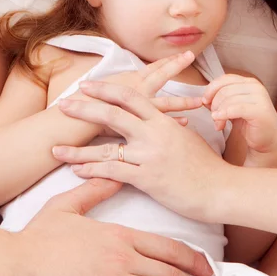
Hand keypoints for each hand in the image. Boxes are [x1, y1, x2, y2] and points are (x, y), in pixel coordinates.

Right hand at [14, 178, 218, 275]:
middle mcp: (122, 259)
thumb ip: (95, 190)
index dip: (190, 259)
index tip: (206, 268)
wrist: (17, 264)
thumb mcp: (67, 205)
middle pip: (169, 274)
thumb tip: (113, 171)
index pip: (165, 247)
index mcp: (118, 235)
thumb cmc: (40, 235)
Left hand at [53, 82, 230, 223]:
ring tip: (56, 150)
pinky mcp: (147, 179)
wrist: (220, 188)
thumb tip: (163, 119)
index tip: (87, 86)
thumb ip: (170, 125)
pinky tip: (77, 172)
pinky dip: (92, 172)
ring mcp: (148, 156)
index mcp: (162, 120)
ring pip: (105, 149)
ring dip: (77, 150)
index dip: (106, 89)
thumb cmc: (206, 164)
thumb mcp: (188, 137)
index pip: (130, 97)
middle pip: (112, 115)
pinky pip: (113, 173)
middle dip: (84, 109)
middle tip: (64, 106)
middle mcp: (153, 134)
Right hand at [65, 51, 202, 135]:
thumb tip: (128, 90)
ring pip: (166, 102)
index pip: (153, 68)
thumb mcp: (102, 92)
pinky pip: (160, 123)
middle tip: (191, 56)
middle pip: (161, 76)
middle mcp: (136, 90)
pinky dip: (174, 122)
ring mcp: (138, 107)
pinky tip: (187, 123)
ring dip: (184, 101)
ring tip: (200, 100)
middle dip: (177, 66)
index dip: (168, 61)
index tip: (184, 54)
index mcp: (128, 80)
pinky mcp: (137, 123)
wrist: (72, 121)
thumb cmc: (82, 104)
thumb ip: (118, 91)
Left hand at [203, 74, 276, 167]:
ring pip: (229, 99)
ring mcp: (260, 98)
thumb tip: (204, 98)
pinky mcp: (260, 111)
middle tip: (213, 118)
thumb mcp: (232, 107)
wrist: (268, 140)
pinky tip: (219, 124)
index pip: (224, 79)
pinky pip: (236, 109)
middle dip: (214, 104)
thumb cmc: (249, 123)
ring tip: (218, 125)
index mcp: (249, 82)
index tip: (204, 102)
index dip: (211, 90)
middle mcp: (256, 87)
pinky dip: (224, 115)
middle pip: (224, 90)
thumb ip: (220, 99)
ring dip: (218, 113)